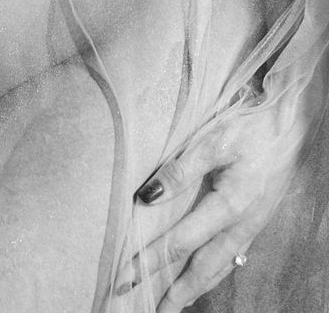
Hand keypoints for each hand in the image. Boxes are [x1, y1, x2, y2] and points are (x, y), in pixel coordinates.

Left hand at [115, 96, 307, 311]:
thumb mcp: (213, 141)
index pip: (182, 241)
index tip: (127, 273)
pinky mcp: (255, 222)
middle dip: (174, 292)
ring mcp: (251, 227)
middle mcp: (242, 225)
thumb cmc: (251, 129)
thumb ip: (179, 170)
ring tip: (172, 306)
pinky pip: (232, 258)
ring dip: (194, 290)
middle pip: (203, 268)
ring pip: (220, 268)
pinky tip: (202, 280)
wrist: (291, 125)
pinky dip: (213, 275)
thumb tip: (146, 197)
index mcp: (230, 206)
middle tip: (147, 309)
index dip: (152, 259)